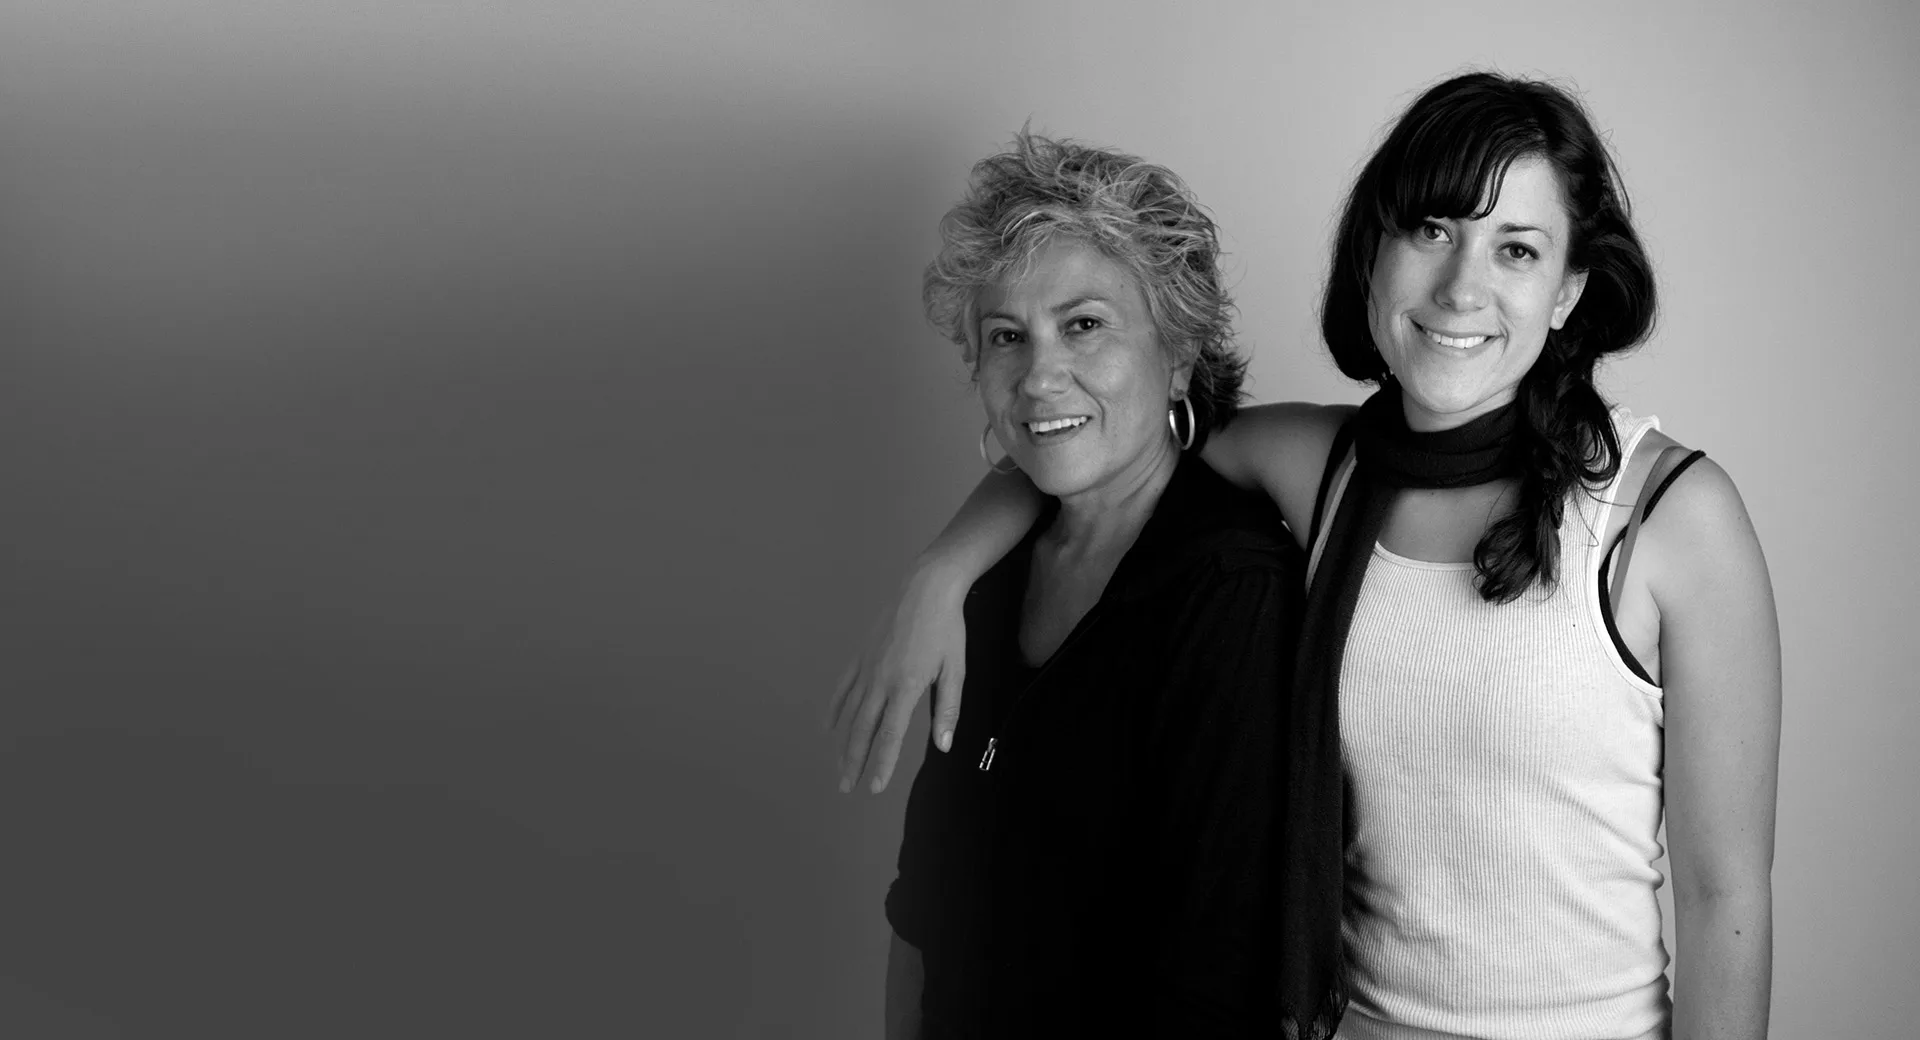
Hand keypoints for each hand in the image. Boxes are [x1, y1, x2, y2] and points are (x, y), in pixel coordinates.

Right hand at [827, 565, 968, 792]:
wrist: (927, 587)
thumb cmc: (946, 628)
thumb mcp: (955, 670)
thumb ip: (948, 710)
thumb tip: (944, 745)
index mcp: (907, 686)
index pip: (890, 735)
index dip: (882, 764)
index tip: (875, 787)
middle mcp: (881, 679)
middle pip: (863, 729)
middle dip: (854, 761)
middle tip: (847, 787)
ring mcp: (867, 666)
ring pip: (849, 713)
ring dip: (844, 742)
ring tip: (840, 766)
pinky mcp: (861, 655)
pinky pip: (843, 687)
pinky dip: (834, 708)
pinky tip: (829, 726)